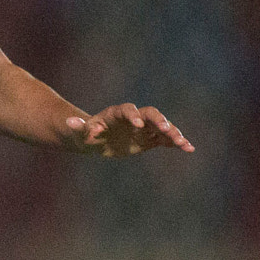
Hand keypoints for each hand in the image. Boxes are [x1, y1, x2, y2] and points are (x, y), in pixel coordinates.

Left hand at [66, 103, 194, 156]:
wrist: (93, 138)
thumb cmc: (84, 133)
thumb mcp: (79, 131)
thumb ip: (78, 127)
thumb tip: (69, 122)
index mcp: (117, 113)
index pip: (128, 110)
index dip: (133, 115)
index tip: (137, 125)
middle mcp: (134, 117)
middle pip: (150, 114)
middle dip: (159, 120)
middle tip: (167, 129)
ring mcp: (143, 128)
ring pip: (161, 127)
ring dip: (172, 133)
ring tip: (183, 143)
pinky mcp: (149, 139)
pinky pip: (165, 139)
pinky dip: (176, 143)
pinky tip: (189, 149)